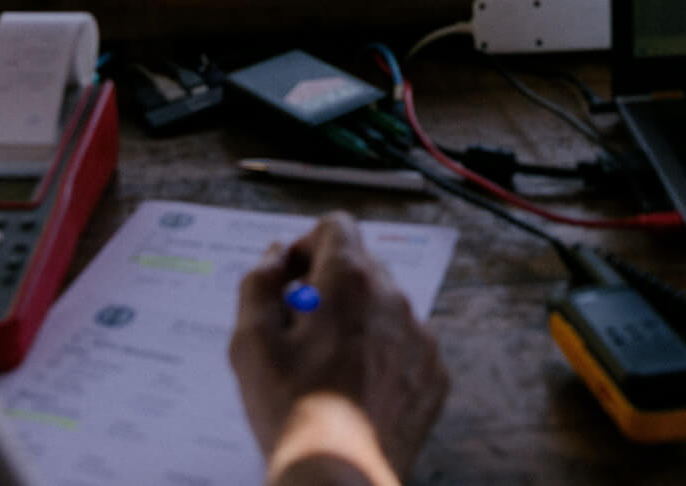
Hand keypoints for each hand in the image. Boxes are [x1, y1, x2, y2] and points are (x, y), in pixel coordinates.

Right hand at [229, 213, 448, 484]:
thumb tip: (274, 255)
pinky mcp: (435, 375)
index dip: (306, 246)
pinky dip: (384, 355)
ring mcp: (421, 337)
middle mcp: (394, 297)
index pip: (336, 225)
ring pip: (386, 306)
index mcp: (350, 279)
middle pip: (361, 265)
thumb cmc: (290, 407)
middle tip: (301, 330)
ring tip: (328, 367)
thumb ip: (258, 282)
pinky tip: (357, 390)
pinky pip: (408, 346)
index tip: (290, 283)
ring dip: (358, 321)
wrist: (339, 474)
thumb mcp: (250, 339)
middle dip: (330, 285)